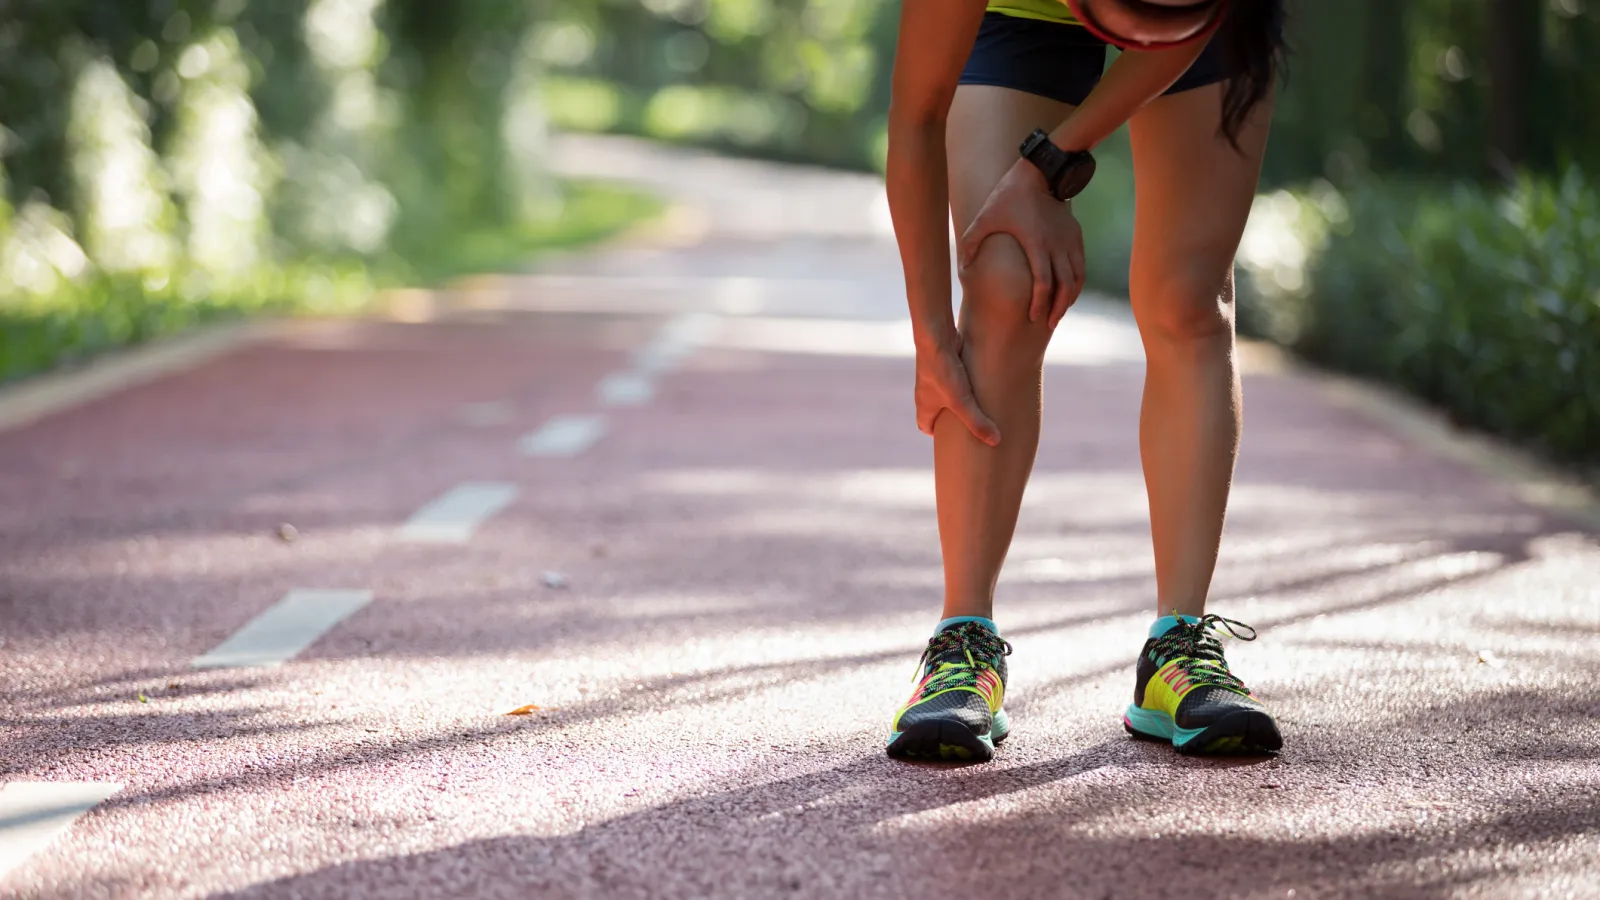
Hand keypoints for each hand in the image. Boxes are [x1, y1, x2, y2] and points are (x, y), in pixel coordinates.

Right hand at [914, 335, 999, 445]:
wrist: (935, 336)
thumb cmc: (943, 372)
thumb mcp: (962, 402)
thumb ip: (978, 422)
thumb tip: (995, 441)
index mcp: (924, 405)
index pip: (925, 426)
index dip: (937, 434)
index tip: (951, 440)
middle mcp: (926, 391)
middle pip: (936, 410)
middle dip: (951, 418)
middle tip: (967, 424)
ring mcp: (935, 375)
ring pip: (946, 392)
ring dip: (959, 398)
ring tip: (978, 404)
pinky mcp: (946, 361)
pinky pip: (954, 376)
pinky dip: (965, 381)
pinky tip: (981, 381)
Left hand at [957, 160, 1086, 329]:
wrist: (1041, 172)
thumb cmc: (1009, 196)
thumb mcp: (985, 216)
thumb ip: (970, 242)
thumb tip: (962, 267)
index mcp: (1036, 243)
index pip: (1043, 283)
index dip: (1040, 303)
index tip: (1033, 316)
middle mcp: (1057, 245)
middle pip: (1064, 286)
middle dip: (1058, 308)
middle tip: (1049, 324)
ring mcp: (1069, 241)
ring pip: (1077, 278)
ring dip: (1070, 298)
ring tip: (1060, 312)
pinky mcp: (1076, 235)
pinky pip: (1080, 265)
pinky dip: (1077, 282)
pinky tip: (1068, 292)